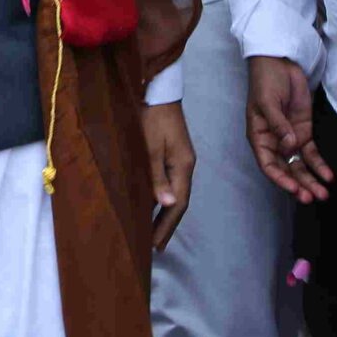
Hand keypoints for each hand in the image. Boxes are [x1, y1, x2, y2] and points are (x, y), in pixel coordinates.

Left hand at [144, 101, 194, 251]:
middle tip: (154, 246)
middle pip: (179, 202)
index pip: (178, 204)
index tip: (155, 245)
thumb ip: (157, 176)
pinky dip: (161, 198)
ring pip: (174, 194)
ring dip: (164, 213)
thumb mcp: (150, 147)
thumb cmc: (151, 117)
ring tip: (151, 233)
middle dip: (166, 225)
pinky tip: (151, 206)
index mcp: (183, 166)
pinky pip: (169, 183)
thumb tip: (167, 204)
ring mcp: (180, 160)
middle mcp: (185, 166)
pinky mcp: (172, 154)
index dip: (166, 226)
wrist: (158, 90)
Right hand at [248, 56, 332, 202]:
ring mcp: (290, 138)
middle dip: (299, 185)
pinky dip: (320, 165)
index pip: (268, 165)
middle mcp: (274, 143)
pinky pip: (312, 153)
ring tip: (323, 194)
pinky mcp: (304, 131)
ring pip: (300, 165)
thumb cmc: (266, 82)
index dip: (281, 179)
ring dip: (311, 180)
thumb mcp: (268, 102)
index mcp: (259, 138)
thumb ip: (278, 124)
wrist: (280, 63)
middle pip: (287, 169)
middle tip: (313, 197)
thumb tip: (289, 144)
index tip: (295, 189)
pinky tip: (328, 176)